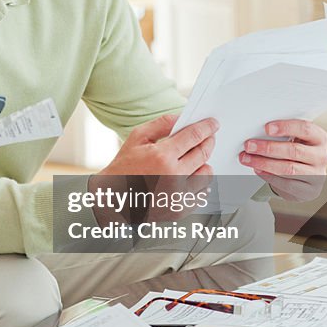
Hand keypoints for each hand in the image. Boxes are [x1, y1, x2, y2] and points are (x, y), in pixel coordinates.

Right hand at [89, 114, 217, 224]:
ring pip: (207, 174)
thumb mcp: (137, 138)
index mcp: (162, 156)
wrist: (113, 199)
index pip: (194, 136)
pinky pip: (202, 193)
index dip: (206, 127)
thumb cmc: (123, 169)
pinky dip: (199, 184)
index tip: (212, 124)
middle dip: (208, 142)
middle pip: (203, 153)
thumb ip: (161, 124)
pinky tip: (188, 178)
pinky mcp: (181, 209)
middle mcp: (173, 176)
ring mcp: (178, 195)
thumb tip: (182, 117)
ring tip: (192, 161)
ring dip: (203, 164)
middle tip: (207, 138)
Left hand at [240, 119, 326, 201]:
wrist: (307, 180)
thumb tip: (257, 134)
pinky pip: (286, 184)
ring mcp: (317, 174)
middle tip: (249, 146)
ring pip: (288, 169)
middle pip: (294, 150)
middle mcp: (321, 156)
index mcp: (319, 138)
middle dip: (268, 147)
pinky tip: (257, 170)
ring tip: (247, 159)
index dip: (286, 127)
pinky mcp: (309, 190)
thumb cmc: (298, 155)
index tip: (267, 128)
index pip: (305, 129)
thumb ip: (283, 136)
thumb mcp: (296, 141)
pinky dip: (268, 176)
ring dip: (264, 163)